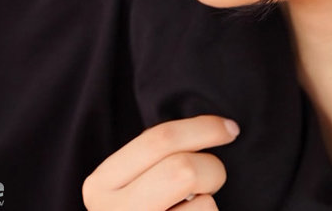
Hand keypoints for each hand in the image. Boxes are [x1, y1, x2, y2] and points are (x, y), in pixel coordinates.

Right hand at [83, 115, 239, 210]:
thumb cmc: (145, 207)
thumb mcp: (134, 181)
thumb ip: (157, 157)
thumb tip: (217, 128)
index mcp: (101, 184)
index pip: (159, 139)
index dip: (203, 127)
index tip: (230, 128)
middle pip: (183, 169)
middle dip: (212, 168)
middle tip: (213, 179)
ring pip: (204, 202)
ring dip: (210, 201)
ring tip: (194, 208)